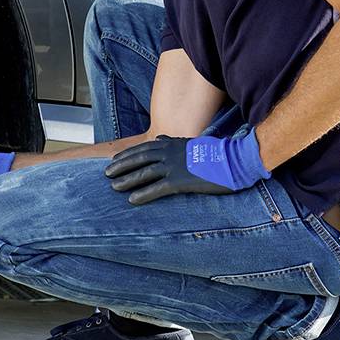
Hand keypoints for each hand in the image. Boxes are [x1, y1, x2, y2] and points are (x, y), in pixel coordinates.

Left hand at [104, 134, 237, 204]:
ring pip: (144, 173)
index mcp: (171, 144)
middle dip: (121, 166)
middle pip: (138, 159)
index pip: (143, 149)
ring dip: (127, 180)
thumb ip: (173, 142)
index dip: (126, 155)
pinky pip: (157, 189)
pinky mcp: (181, 181)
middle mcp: (169, 153)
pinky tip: (132, 200)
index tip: (113, 161)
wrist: (233, 160)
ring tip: (114, 187)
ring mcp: (174, 166)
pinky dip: (143, 194)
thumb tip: (160, 139)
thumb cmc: (215, 154)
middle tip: (106, 174)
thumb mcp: (191, 143)